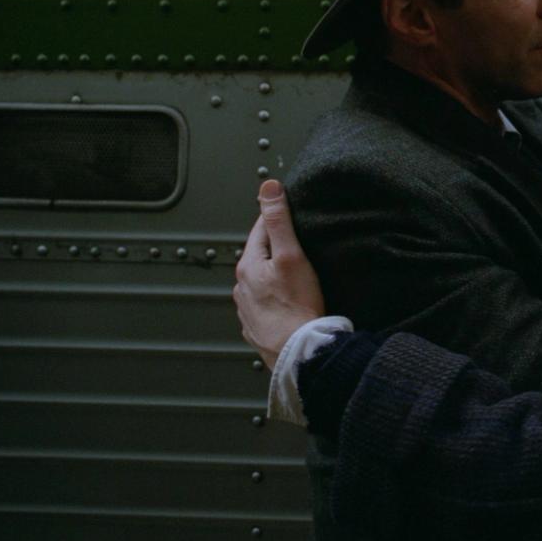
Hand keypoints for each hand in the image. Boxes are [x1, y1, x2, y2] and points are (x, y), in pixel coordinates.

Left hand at [232, 179, 325, 372]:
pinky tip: (289, 303)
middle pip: (260, 257)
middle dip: (276, 249)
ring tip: (295, 276)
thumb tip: (268, 187)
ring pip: (260, 282)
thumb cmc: (298, 306)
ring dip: (273, 276)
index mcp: (248, 265)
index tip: (291, 214)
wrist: (300, 353)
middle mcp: (241, 287)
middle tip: (299, 246)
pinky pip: (263, 306)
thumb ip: (279, 220)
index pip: (261, 230)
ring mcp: (247, 310)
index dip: (278, 220)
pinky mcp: (256, 328)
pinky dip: (274, 300)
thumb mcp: (292, 255)